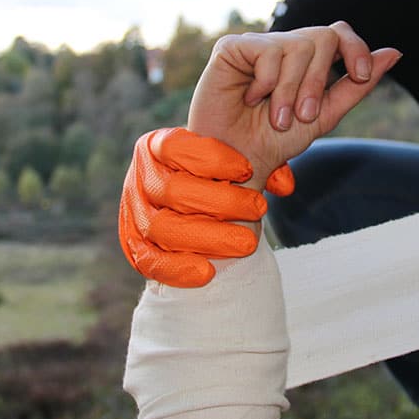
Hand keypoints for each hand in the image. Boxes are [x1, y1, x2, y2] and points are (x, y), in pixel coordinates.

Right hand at [118, 127, 293, 287]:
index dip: (212, 158)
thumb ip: (261, 163)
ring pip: (163, 228)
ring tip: (248, 243)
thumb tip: (284, 185)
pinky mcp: (133, 247)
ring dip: (209, 238)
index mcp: (157, 146)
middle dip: (222, 201)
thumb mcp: (229, 161)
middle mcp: (141, 178)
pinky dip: (178, 268)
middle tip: (259, 208)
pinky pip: (149, 261)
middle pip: (174, 190)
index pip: (176, 147)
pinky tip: (208, 272)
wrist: (184, 208)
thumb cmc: (212, 176)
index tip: (247, 170)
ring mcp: (134, 214)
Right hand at [119, 23, 399, 286]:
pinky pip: (267, 50)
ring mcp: (257, 44)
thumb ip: (356, 84)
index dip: (355, 48)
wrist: (237, 162)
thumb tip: (395, 52)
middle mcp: (283, 46)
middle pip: (322, 38)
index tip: (361, 75)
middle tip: (300, 115)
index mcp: (306, 61)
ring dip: (290, 90)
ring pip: (297, 45)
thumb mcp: (324, 115)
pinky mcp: (232, 47)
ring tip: (275, 115)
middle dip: (317, 82)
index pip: (339, 33)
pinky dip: (266, 82)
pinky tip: (249, 98)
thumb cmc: (275, 142)